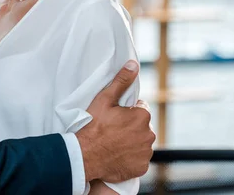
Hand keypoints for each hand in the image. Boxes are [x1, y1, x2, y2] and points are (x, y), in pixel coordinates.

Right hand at [76, 60, 154, 182]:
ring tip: (114, 143)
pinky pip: (139, 159)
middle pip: (142, 126)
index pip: (141, 108)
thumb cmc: (93, 126)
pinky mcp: (141, 167)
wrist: (85, 156)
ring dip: (132, 142)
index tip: (115, 116)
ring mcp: (145, 152)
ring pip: (141, 142)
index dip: (127, 111)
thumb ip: (121, 81)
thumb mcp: (104, 99)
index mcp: (142, 116)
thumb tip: (133, 65)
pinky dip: (131, 157)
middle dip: (131, 126)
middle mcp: (149, 134)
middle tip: (113, 129)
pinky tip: (117, 155)